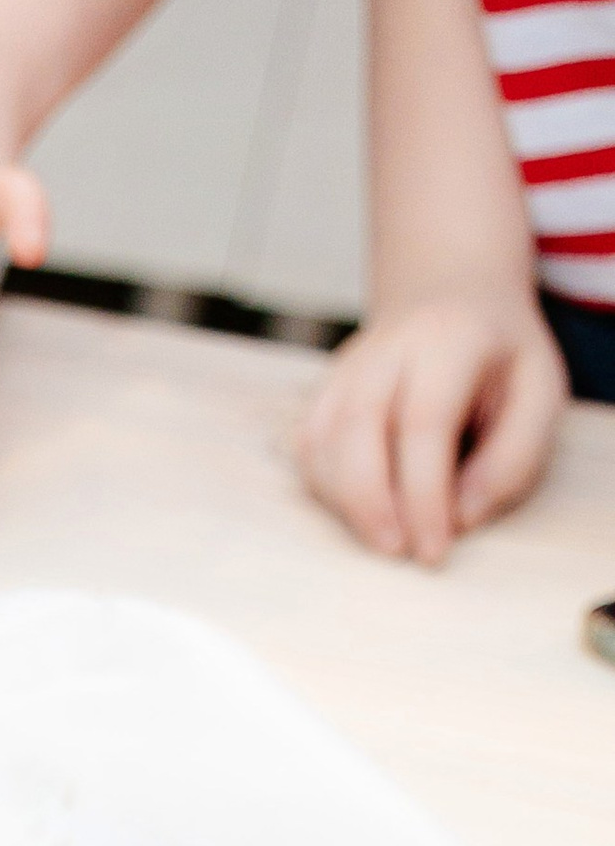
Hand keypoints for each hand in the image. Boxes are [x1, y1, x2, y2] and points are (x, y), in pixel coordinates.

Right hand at [295, 288, 565, 564]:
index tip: (434, 551)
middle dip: (370, 504)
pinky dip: (326, 490)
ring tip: (384, 535)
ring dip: (344, 503)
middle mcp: (387, 346)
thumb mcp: (539, 393)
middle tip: (397, 551)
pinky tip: (361, 509)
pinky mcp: (323, 390)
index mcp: (448, 339)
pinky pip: (307, 449)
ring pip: (320, 441)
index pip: (423, 424)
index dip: (424, 497)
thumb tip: (462, 517)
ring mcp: (345, 367)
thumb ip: (514, 457)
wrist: (451, 293)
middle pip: (355, 428)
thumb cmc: (501, 358)